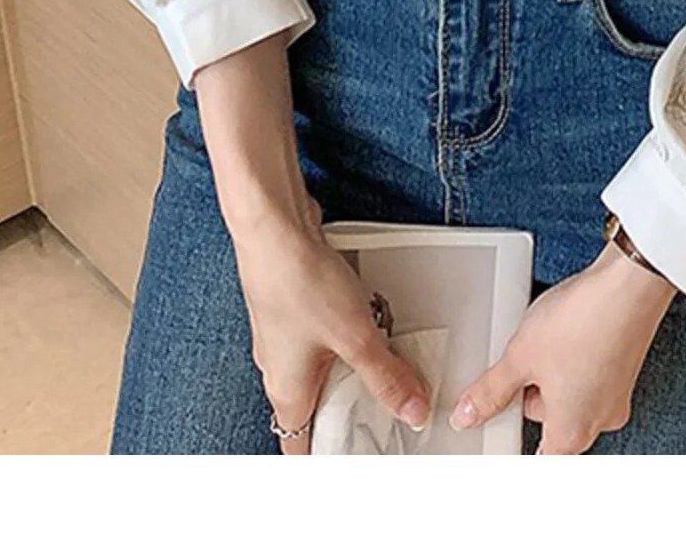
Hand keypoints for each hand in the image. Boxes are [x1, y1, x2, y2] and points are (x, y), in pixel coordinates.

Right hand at [191, 30, 428, 455]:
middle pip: (316, 409)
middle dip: (352, 414)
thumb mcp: (355, 337)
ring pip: (322, 370)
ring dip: (353, 371)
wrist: (272, 225)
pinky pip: (324, 336)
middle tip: (391, 416)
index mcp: (287, 393)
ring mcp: (284, 336)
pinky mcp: (294, 306)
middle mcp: (280, 370)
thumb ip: (386, 378)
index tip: (363, 460)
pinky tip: (372, 322)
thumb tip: (413, 414)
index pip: (301, 448)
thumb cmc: (300, 284)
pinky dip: (348, 339)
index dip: (330, 458)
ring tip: (391, 368)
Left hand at [449, 240, 676, 453]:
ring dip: (553, 374)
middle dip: (531, 395)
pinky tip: (565, 330)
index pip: (539, 457)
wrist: (626, 284)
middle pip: (553, 423)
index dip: (517, 439)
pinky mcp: (626, 365)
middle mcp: (600, 420)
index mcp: (573, 432)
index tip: (504, 423)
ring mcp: (617, 393)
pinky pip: (591, 374)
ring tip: (542, 339)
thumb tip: (469, 413)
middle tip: (517, 365)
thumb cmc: (582, 322)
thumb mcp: (520, 357)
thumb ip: (491, 391)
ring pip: (572, 395)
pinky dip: (574, 358)